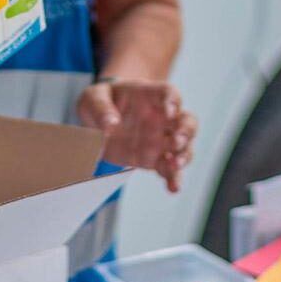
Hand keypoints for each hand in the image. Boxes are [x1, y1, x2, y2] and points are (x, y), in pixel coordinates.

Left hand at [76, 80, 196, 192]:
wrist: (98, 119)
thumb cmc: (100, 101)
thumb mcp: (94, 97)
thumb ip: (101, 107)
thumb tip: (111, 123)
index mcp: (148, 96)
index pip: (168, 93)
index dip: (173, 102)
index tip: (169, 112)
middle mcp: (161, 117)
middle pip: (186, 120)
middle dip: (186, 131)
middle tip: (176, 141)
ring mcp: (160, 139)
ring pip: (184, 147)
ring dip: (183, 156)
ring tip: (174, 165)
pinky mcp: (154, 159)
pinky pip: (168, 170)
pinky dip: (173, 179)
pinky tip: (173, 188)